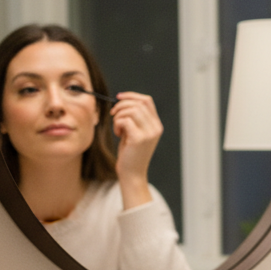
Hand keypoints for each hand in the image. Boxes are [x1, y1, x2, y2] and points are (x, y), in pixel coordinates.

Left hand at [109, 91, 162, 208]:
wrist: (132, 174)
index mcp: (156, 125)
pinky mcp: (139, 139)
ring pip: (131, 110)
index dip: (131, 96)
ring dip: (118, 117)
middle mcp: (156, 128)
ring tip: (118, 129)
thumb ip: (134, 117)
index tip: (118, 98)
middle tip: (113, 115)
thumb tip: (121, 99)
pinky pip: (125, 120)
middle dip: (121, 106)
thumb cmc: (130, 153)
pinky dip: (117, 125)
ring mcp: (149, 133)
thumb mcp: (134, 132)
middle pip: (138, 103)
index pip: (147, 101)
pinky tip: (118, 135)